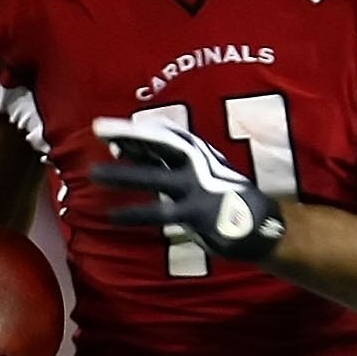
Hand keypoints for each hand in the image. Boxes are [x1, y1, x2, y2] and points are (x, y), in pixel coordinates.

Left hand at [91, 114, 283, 257]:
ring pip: (155, 177)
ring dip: (124, 175)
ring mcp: (199, 188)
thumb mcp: (201, 172)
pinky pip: (161, 213)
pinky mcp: (199, 213)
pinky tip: (113, 216)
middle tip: (97, 129)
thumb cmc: (224, 197)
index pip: (163, 134)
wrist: (262, 226)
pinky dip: (136, 214)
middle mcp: (199, 165)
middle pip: (160, 143)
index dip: (134, 131)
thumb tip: (126, 151)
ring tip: (94, 175)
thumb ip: (167, 163)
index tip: (105, 129)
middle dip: (129, 135)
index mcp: (199, 153)